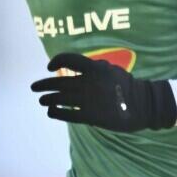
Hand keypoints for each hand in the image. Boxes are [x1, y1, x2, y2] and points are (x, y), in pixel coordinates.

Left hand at [30, 53, 176, 132]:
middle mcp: (88, 83)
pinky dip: (56, 112)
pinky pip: (66, 114)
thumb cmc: (127, 86)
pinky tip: (51, 111)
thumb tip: (77, 68)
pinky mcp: (89, 116)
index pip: (68, 60)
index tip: (49, 67)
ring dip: (47, 99)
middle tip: (34, 88)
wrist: (143, 104)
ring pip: (59, 98)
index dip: (56, 61)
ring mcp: (88, 100)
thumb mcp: (113, 69)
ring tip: (42, 100)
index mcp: (95, 68)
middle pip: (59, 82)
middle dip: (43, 84)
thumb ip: (95, 68)